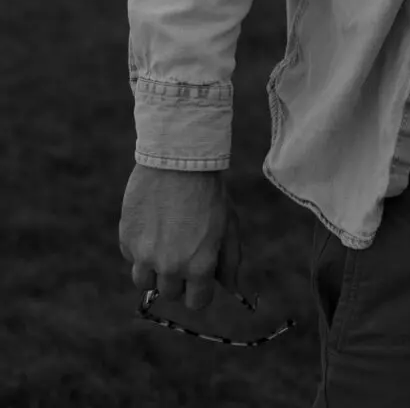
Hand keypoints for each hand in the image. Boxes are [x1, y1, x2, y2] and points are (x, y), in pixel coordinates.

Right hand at [119, 164, 240, 312]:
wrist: (177, 158)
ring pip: (145, 281)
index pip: (196, 303)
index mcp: (199, 266)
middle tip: (183, 250)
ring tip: (165, 241)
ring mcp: (144, 255)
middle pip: (170, 292)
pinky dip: (139, 248)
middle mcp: (170, 267)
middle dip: (178, 277)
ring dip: (154, 268)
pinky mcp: (126, 239)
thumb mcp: (229, 224)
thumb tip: (231, 290)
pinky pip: (131, 257)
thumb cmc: (209, 191)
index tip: (199, 276)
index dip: (199, 290)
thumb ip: (230, 261)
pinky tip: (152, 224)